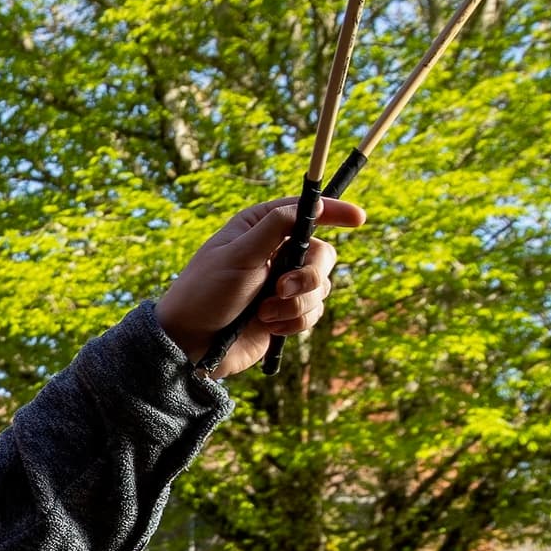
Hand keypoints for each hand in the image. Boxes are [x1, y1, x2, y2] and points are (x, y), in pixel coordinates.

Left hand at [159, 196, 365, 377]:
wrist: (191, 345)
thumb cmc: (205, 294)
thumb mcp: (237, 255)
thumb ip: (274, 228)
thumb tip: (309, 206)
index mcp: (260, 229)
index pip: (305, 212)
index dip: (334, 212)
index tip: (359, 218)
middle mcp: (275, 254)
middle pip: (322, 254)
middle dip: (308, 275)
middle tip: (282, 288)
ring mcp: (282, 285)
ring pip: (321, 288)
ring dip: (296, 305)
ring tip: (264, 314)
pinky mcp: (286, 314)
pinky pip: (313, 313)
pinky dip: (294, 323)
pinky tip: (267, 328)